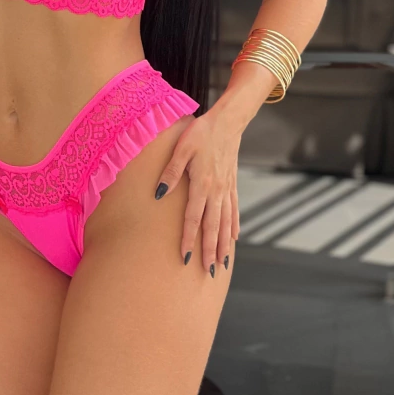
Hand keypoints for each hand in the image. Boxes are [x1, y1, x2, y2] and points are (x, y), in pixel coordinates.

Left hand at [155, 111, 241, 274]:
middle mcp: (216, 191)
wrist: (228, 122)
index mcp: (202, 185)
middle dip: (209, 251)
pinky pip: (234, 210)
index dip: (189, 240)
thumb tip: (159, 194)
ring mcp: (226, 189)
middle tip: (209, 272)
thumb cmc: (201, 133)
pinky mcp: (232, 184)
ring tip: (222, 264)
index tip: (186, 258)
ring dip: (223, 245)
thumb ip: (171, 173)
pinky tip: (234, 238)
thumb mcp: (181, 149)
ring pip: (225, 223)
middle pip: (213, 227)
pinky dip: (234, 226)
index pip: (193, 219)